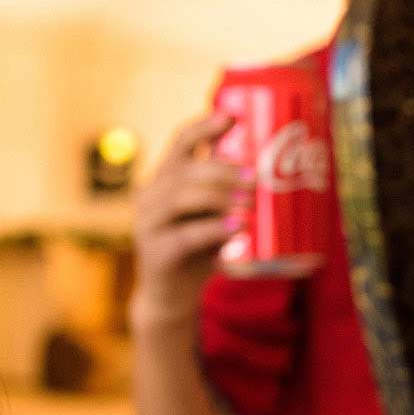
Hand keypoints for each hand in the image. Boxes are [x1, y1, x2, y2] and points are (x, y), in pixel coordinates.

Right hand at [130, 113, 247, 333]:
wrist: (170, 297)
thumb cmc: (195, 251)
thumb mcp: (210, 216)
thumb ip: (224, 194)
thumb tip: (266, 170)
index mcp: (163, 180)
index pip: (180, 143)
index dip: (204, 127)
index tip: (232, 117)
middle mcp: (150, 197)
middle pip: (185, 170)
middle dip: (222, 170)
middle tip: (256, 179)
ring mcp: (148, 225)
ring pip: (181, 198)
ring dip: (220, 197)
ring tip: (250, 204)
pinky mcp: (156, 253)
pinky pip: (186, 235)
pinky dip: (215, 229)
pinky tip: (238, 228)